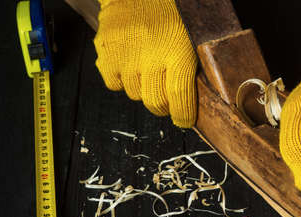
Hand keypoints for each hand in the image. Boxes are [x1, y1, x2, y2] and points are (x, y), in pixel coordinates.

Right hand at [94, 0, 197, 127]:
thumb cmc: (170, 12)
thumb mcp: (192, 37)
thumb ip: (191, 67)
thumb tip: (194, 101)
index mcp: (178, 51)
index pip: (179, 97)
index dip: (183, 115)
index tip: (184, 121)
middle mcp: (151, 56)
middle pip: (155, 102)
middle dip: (163, 107)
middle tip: (166, 99)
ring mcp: (126, 55)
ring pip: (135, 94)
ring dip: (143, 90)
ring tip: (147, 70)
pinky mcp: (106, 52)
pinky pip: (114, 83)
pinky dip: (122, 81)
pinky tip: (130, 65)